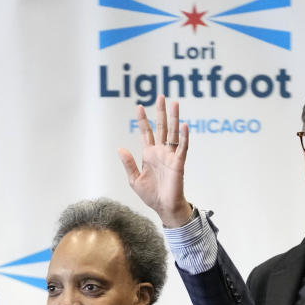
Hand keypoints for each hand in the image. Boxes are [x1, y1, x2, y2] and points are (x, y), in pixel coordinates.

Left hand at [117, 95, 191, 226]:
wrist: (164, 207)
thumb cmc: (150, 195)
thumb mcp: (134, 179)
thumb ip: (128, 163)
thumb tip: (120, 148)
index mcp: (149, 154)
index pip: (146, 133)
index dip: (143, 120)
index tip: (139, 106)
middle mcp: (160, 152)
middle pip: (161, 127)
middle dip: (161, 112)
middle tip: (161, 96)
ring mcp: (170, 156)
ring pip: (173, 133)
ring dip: (174, 118)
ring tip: (175, 103)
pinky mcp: (179, 163)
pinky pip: (182, 148)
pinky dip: (184, 137)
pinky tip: (184, 125)